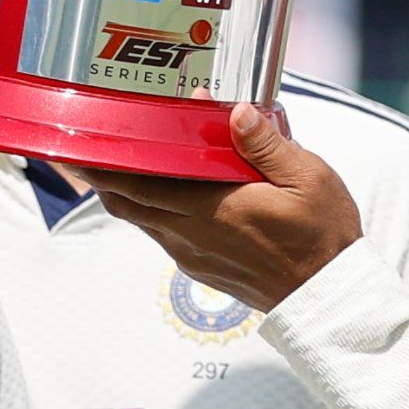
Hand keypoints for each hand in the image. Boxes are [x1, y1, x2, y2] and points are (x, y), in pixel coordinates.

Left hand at [78, 106, 363, 312]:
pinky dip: (149, 210)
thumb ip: (266, 144)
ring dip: (125, 193)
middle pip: (125, 203)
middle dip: (101, 176)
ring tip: (118, 163)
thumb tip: (236, 112)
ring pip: (140, 220)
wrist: (328, 297)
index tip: (81, 144)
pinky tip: (162, 192)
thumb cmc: (323, 236)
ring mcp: (193, 254)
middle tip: (86, 146)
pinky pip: (160, 234)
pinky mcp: (201, 266)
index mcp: (212, 207)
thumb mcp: (308, 178)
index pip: (139, 184)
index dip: (104, 165)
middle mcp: (192, 233)